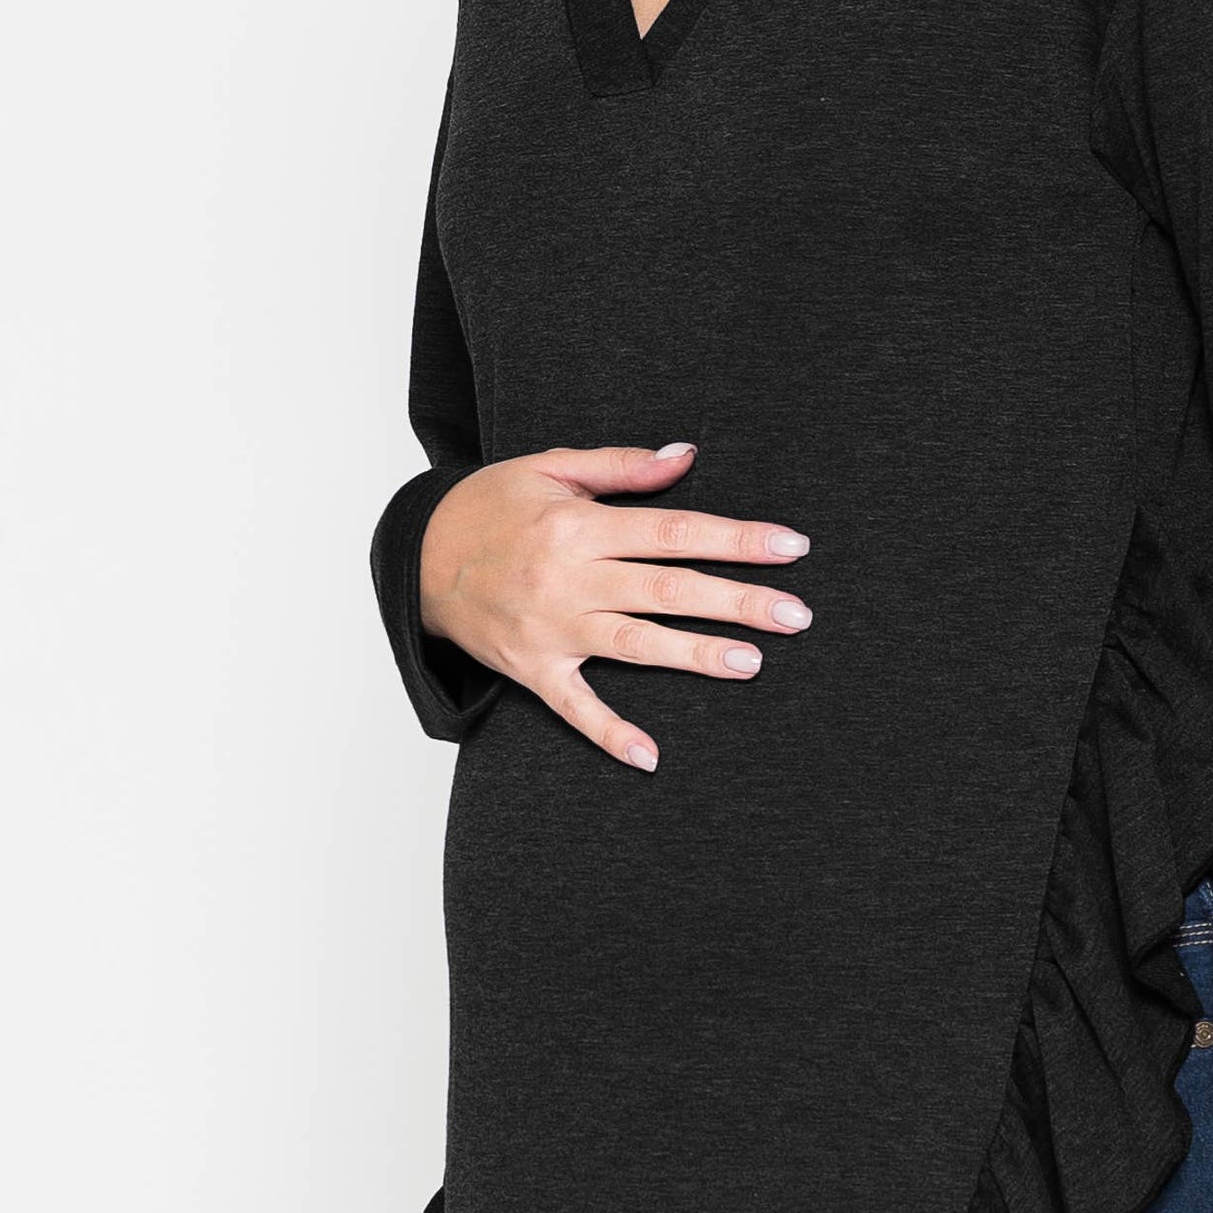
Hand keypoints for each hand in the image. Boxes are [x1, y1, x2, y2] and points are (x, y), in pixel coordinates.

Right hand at [418, 439, 810, 770]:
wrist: (416, 557)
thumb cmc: (490, 506)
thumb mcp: (550, 467)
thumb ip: (621, 466)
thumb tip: (686, 456)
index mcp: (577, 524)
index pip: (673, 531)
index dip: (736, 539)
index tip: (791, 547)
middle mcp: (567, 579)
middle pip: (666, 590)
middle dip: (736, 600)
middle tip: (796, 613)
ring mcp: (551, 630)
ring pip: (635, 644)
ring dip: (695, 655)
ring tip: (752, 663)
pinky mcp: (532, 670)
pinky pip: (575, 707)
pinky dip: (610, 733)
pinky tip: (650, 756)